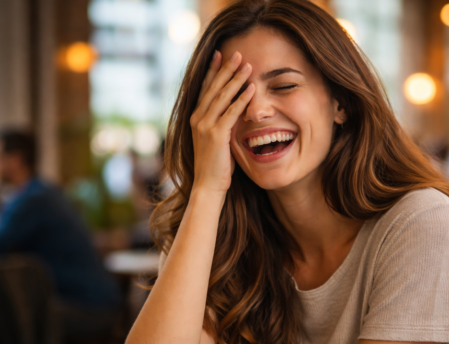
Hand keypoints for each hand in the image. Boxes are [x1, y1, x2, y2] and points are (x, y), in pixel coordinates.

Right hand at [189, 51, 254, 193]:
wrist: (207, 185)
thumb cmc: (215, 165)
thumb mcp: (216, 140)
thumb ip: (221, 123)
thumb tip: (233, 111)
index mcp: (195, 118)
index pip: (205, 88)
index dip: (213, 71)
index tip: (220, 55)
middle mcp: (197, 118)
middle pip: (213, 88)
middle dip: (226, 69)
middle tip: (238, 53)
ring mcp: (205, 126)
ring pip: (222, 96)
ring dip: (236, 79)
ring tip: (247, 66)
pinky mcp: (216, 135)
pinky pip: (231, 112)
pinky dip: (242, 99)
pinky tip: (252, 89)